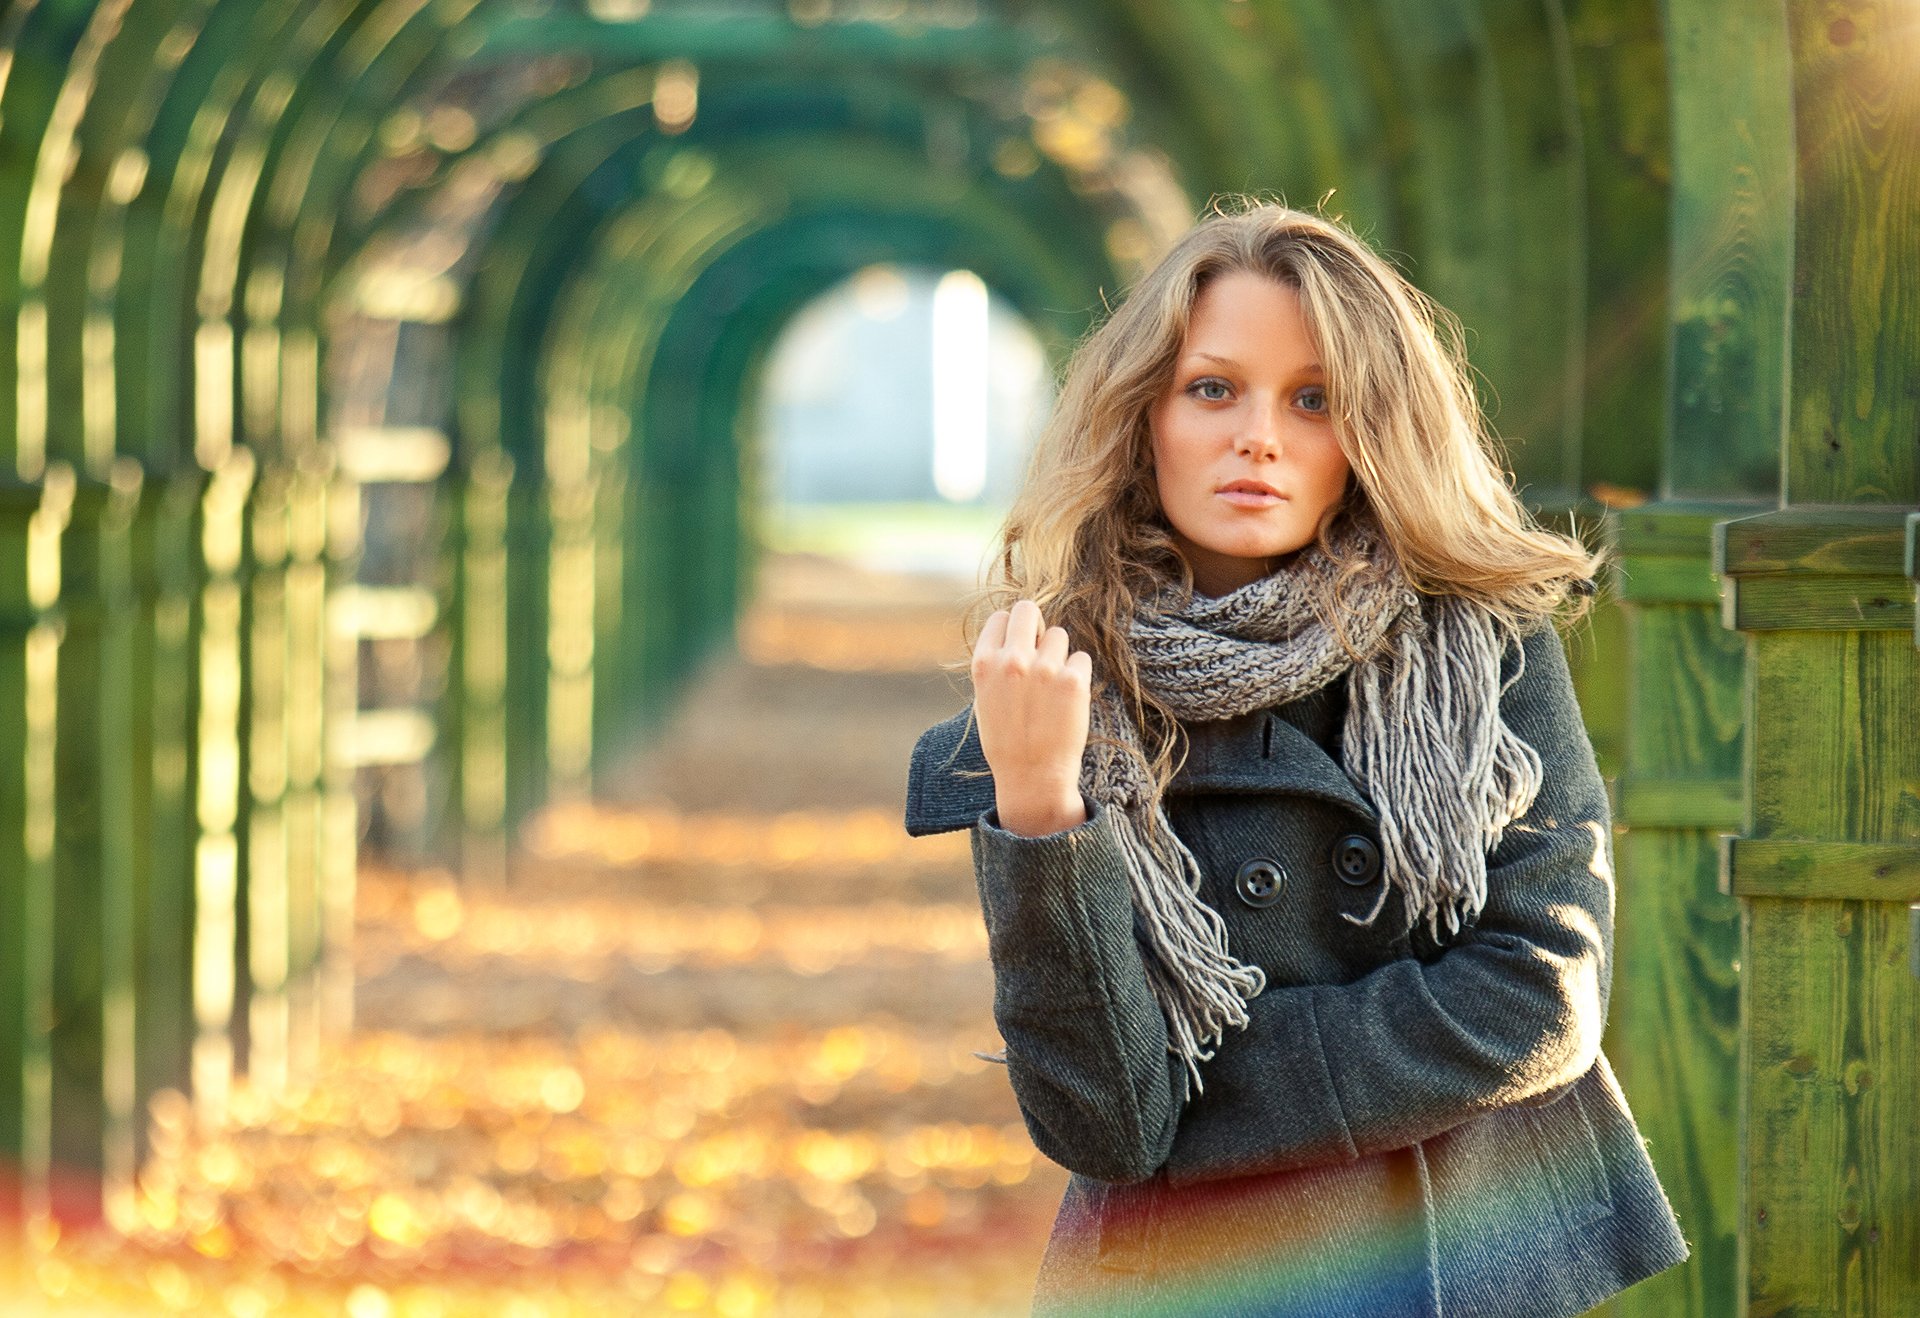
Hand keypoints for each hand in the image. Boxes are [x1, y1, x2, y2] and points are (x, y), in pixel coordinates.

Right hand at [971, 599, 1092, 836]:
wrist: (1033, 777)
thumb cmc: (1006, 740)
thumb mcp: (985, 698)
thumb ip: (996, 664)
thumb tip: (1016, 635)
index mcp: (984, 664)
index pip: (1001, 618)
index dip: (1011, 629)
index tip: (1018, 645)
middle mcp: (1012, 661)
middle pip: (1028, 609)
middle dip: (1035, 624)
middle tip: (1040, 647)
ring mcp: (1044, 669)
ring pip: (1059, 635)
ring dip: (1058, 653)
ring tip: (1052, 685)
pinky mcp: (1074, 681)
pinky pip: (1081, 658)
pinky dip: (1077, 673)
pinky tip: (1067, 697)